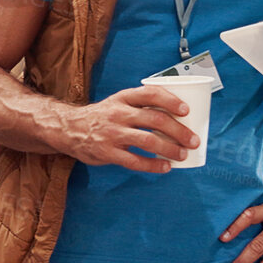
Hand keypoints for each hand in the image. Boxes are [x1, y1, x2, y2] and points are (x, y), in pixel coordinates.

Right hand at [55, 86, 199, 173]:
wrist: (68, 129)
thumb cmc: (102, 117)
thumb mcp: (117, 102)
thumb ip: (140, 106)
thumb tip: (175, 117)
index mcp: (123, 98)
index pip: (150, 94)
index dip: (171, 100)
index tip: (186, 110)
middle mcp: (118, 113)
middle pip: (155, 119)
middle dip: (179, 131)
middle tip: (193, 140)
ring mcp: (112, 133)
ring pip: (148, 141)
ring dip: (169, 149)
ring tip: (182, 155)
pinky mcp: (107, 152)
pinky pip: (134, 161)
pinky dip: (153, 165)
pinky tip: (165, 167)